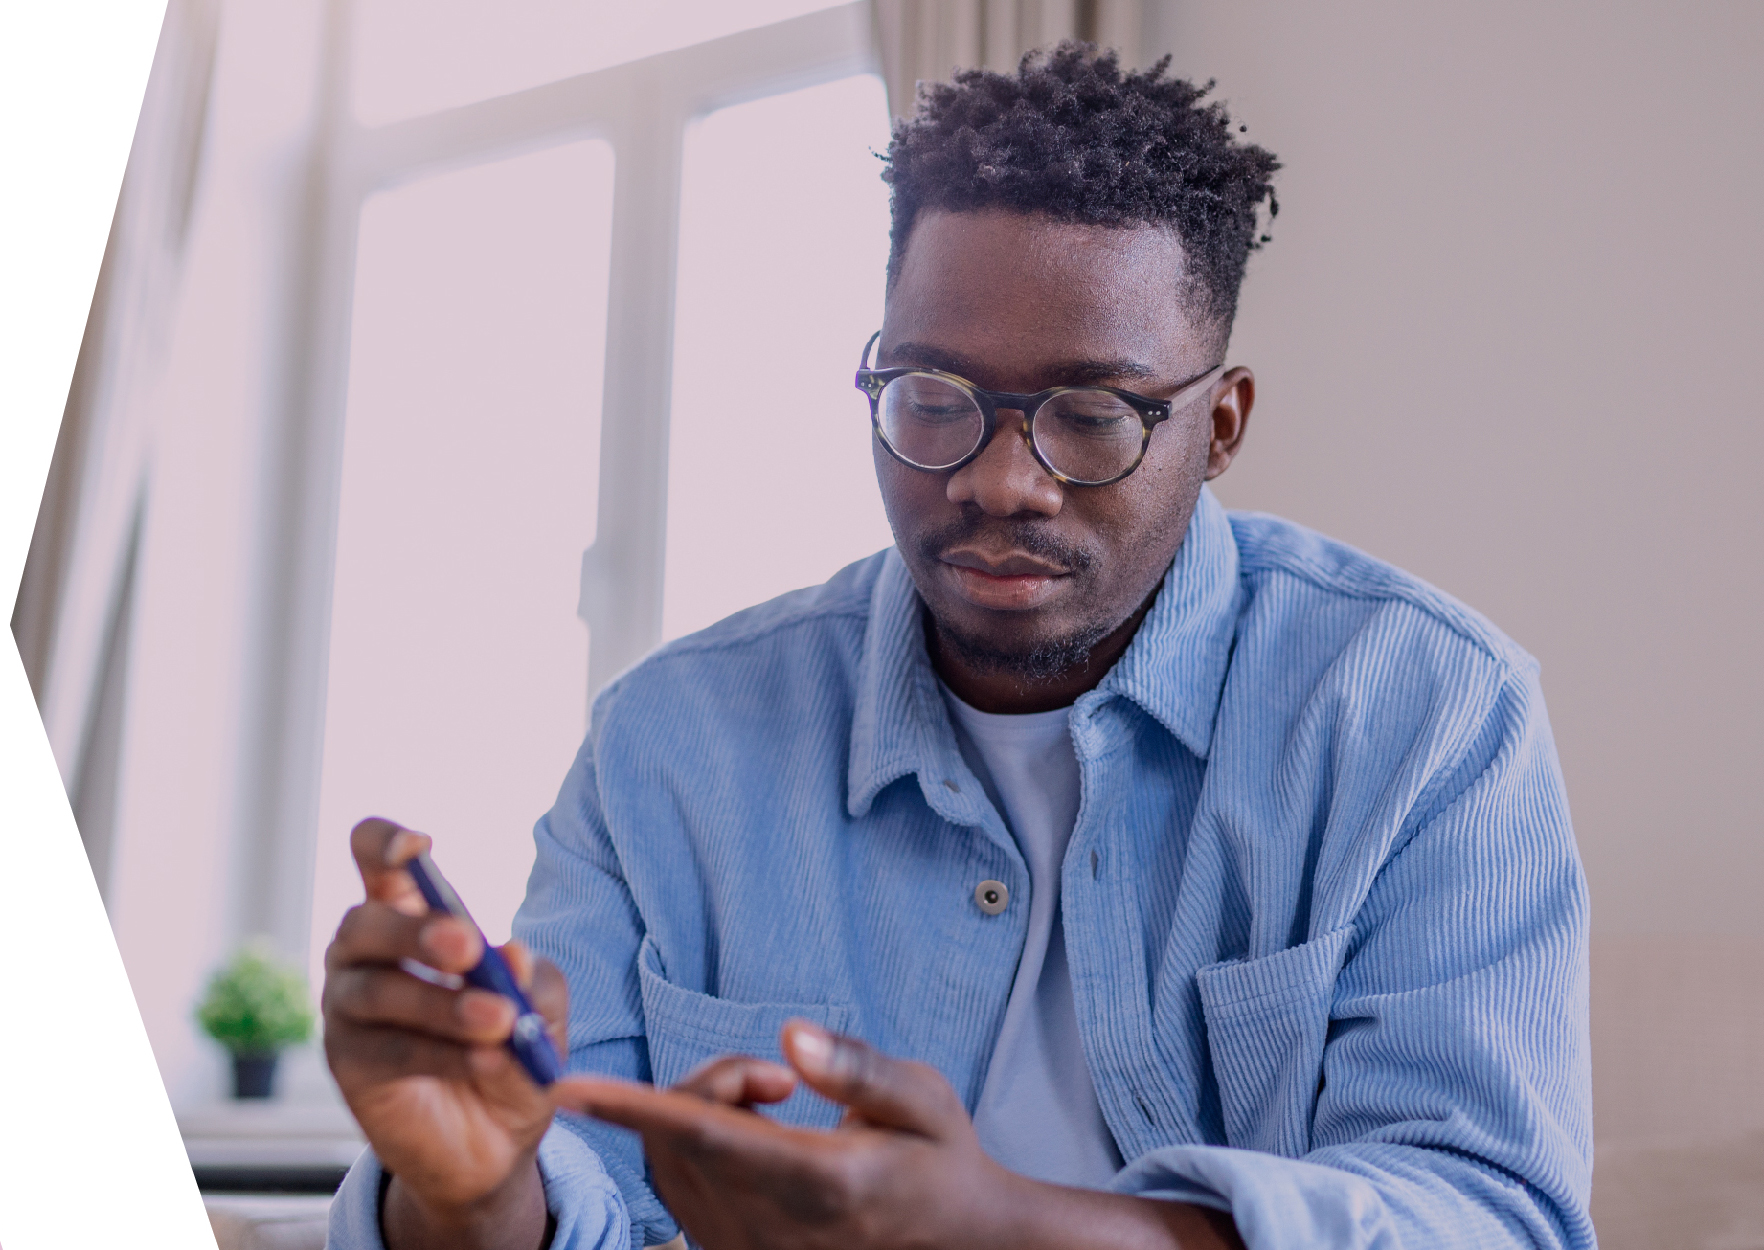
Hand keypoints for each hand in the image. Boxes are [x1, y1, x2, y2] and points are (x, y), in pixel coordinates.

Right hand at [322, 818, 566, 1249]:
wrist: (496, 1139)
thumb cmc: (512, 1046)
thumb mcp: (541, 1008)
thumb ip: (531, 980)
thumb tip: (512, 955)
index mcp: (408, 912)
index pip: (373, 858)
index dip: (385, 843)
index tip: (419, 846)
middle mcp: (365, 952)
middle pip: (365, 923)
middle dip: (416, 932)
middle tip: (468, 948)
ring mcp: (349, 1007)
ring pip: (380, 992)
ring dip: (443, 1005)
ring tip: (499, 1021)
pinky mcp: (349, 1064)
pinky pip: (389, 1050)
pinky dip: (443, 1053)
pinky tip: (488, 1061)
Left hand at [557, 1022, 1241, 1249]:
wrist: (958, 1242)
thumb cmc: (942, 1159)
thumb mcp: (925, 1100)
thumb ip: (858, 1068)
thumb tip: (792, 1037)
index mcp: (818, 1184)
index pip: (704, 1136)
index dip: (633, 1108)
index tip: (569, 1086)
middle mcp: (771, 1227)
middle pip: (680, 1139)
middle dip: (702, 1084)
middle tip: (776, 1077)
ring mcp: (750, 1249)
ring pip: (669, 1168)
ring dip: (695, 1114)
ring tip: (772, 1104)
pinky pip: (679, 1191)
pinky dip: (691, 1146)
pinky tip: (754, 1135)